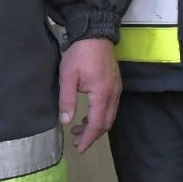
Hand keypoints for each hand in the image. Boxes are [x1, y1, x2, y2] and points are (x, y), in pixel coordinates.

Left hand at [59, 37, 119, 152]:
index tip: (78, 148)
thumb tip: (65, 121)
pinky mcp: (116, 83)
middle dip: (92, 135)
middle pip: (106, 123)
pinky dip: (100, 115)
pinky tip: (88, 113)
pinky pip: (111, 106)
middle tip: (76, 140)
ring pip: (110, 115)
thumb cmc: (80, 54)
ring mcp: (117, 89)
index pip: (96, 124)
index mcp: (101, 95)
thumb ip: (67, 100)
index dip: (88, 139)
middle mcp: (113, 94)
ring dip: (96, 125)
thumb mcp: (68, 77)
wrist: (96, 33)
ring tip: (79, 128)